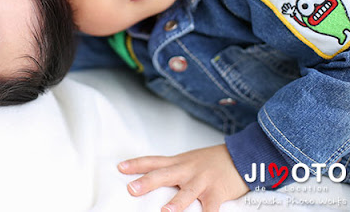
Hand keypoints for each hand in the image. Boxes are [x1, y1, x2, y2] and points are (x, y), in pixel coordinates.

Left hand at [118, 144, 248, 211]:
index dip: (136, 164)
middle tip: (132, 188)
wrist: (241, 156)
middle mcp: (187, 170)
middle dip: (147, 182)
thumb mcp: (190, 161)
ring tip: (165, 211)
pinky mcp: (217, 192)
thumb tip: (153, 179)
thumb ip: (173, 169)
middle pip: (164, 174)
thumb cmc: (212, 161)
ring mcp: (202, 181)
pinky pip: (211, 208)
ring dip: (176, 203)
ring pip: (187, 192)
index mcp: (178, 162)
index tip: (120, 167)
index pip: (153, 161)